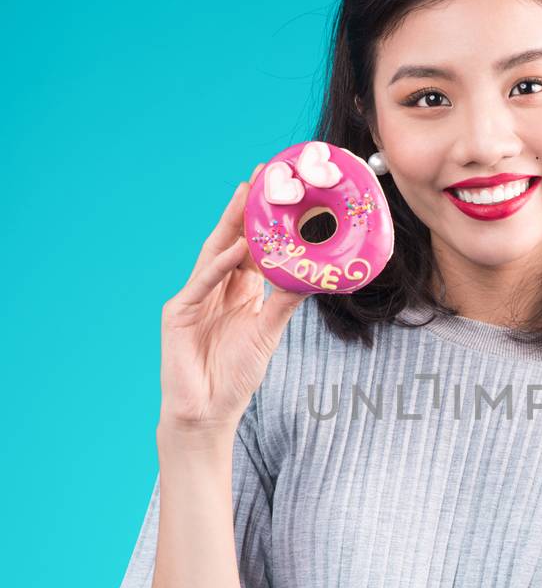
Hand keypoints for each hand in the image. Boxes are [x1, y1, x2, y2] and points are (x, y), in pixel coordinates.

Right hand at [158, 163, 304, 432]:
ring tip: (248, 197)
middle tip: (263, 176)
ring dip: (231, 226)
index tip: (283, 193)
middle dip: (245, 209)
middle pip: (231, 240)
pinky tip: (235, 250)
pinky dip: (219, 266)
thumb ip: (285, 302)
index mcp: (238, 290)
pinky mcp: (179, 313)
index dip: (265, 221)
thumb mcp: (268, 332)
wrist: (207, 411)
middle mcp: (215, 286)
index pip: (252, 247)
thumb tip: (316, 276)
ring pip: (215, 254)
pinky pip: (202, 283)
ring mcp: (194, 297)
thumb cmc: (236, 375)